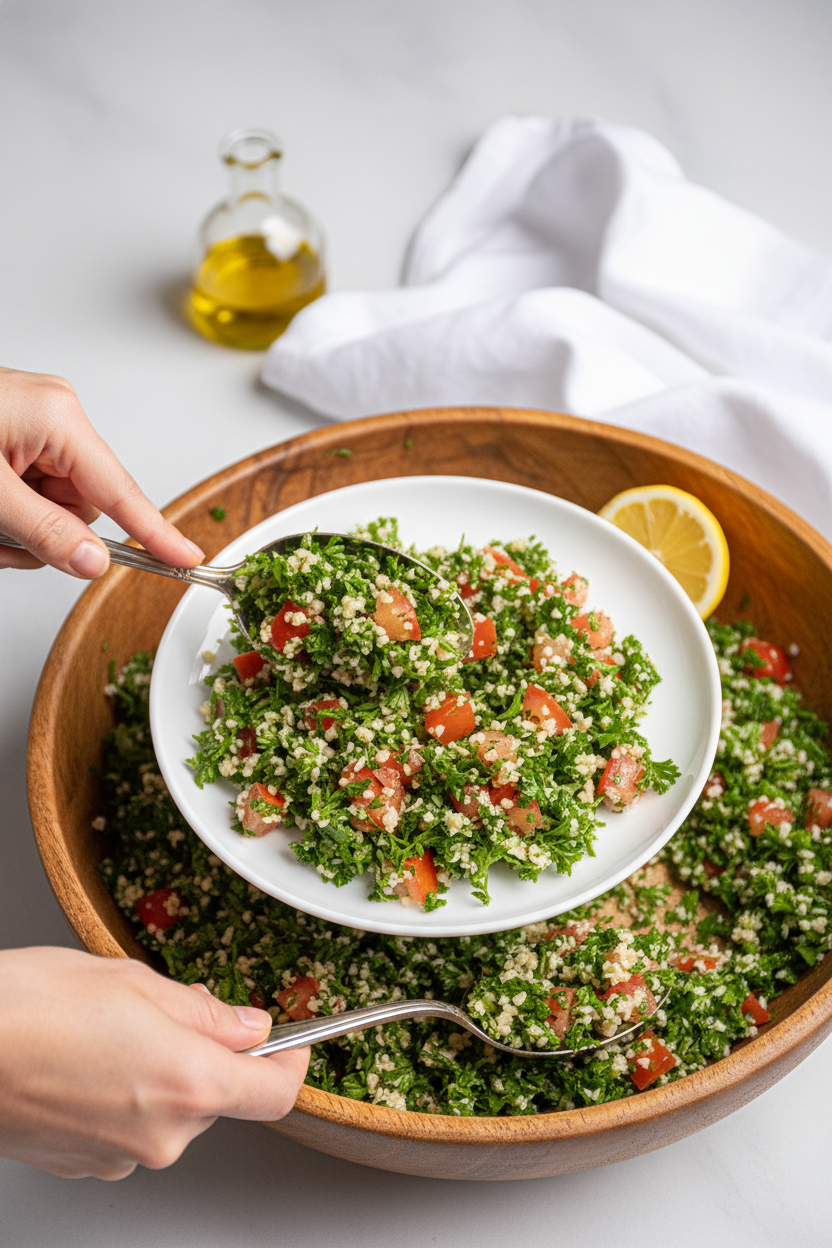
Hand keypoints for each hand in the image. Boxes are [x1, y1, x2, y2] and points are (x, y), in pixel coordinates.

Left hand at [0, 366, 203, 576]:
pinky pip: (31, 495)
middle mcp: (54, 418)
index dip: (155, 533)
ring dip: (18, 530)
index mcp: (58, 418)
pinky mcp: (14, 437)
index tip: (187, 558)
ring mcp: (34, 427)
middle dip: (43, 535)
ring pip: (52, 508)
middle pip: (79, 507)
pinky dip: (9, 516)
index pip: (120, 491)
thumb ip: (42, 529)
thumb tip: (94, 560)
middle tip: (2, 534)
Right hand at [0, 947, 308, 1178]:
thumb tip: (247, 1024)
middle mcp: (163, 1134)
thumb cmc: (32, 1006)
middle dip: (208, 1053)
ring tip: (111, 1030)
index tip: (293, 1042)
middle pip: (218, 1096)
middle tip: (171, 1009)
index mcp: (190, 1083)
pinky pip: (130, 1128)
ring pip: (171, 1111)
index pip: (276, 1092)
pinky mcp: (86, 1166)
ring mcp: (121, 1158)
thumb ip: (205, 1011)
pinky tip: (87, 1060)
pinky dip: (125, 1096)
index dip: (293, 1062)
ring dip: (161, 1073)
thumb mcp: (136, 982)